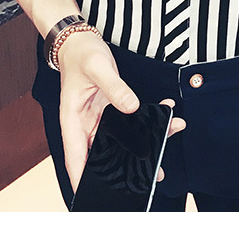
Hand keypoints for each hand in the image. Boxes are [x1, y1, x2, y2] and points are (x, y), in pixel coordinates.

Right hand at [57, 30, 184, 189]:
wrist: (82, 42)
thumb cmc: (81, 54)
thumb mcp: (98, 67)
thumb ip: (115, 87)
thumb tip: (131, 107)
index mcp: (72, 121)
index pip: (74, 158)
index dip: (82, 180)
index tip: (91, 197)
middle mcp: (85, 127)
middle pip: (101, 157)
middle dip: (123, 168)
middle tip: (147, 177)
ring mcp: (99, 123)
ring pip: (120, 144)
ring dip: (143, 146)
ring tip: (164, 148)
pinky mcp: (112, 115)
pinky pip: (131, 126)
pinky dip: (149, 124)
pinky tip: (166, 118)